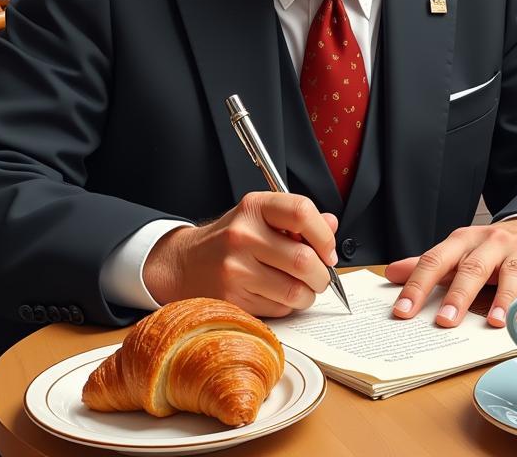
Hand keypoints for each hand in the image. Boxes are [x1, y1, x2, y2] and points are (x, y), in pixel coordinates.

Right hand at [142, 192, 338, 316]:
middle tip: (320, 277)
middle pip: (303, 259)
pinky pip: (278, 309)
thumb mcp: (259, 217)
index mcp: (254, 207)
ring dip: (307, 295)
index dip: (324, 235)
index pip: (302, 212)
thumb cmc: (230, 239)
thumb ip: (296, 220)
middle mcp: (243, 235)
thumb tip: (331, 224)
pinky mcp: (232, 299)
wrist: (184, 263)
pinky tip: (276, 295)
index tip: (328, 251)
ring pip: (294, 290)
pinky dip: (287, 306)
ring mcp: (235, 269)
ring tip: (301, 288)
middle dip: (321, 275)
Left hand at [384, 219, 516, 328]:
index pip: (436, 260)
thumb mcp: (458, 250)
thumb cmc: (490, 248)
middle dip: (458, 295)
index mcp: (463, 239)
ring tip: (494, 322)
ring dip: (503, 298)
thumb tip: (391, 274)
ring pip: (511, 273)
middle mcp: (491, 242)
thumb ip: (427, 265)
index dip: (418, 284)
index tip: (403, 309)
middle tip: (445, 321)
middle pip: (472, 267)